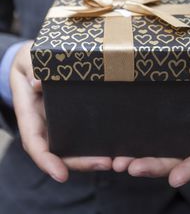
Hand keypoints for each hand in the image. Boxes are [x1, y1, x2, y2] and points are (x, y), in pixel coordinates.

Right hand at [10, 41, 111, 182]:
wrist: (37, 58)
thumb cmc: (31, 59)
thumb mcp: (28, 59)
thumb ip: (31, 69)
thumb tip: (36, 82)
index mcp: (30, 112)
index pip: (35, 142)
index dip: (46, 160)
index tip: (61, 174)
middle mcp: (45, 122)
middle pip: (59, 151)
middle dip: (80, 162)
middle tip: (106, 163)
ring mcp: (60, 120)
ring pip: (74, 146)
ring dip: (93, 156)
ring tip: (117, 158)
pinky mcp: (74, 115)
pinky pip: (84, 132)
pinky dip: (98, 141)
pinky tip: (116, 143)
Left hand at [112, 52, 189, 187]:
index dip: (189, 169)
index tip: (175, 179)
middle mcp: (186, 135)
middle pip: (172, 160)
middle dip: (152, 167)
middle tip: (130, 167)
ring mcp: (168, 131)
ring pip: (153, 153)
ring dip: (135, 160)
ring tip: (116, 162)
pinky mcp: (152, 122)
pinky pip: (140, 137)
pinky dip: (126, 146)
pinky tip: (110, 151)